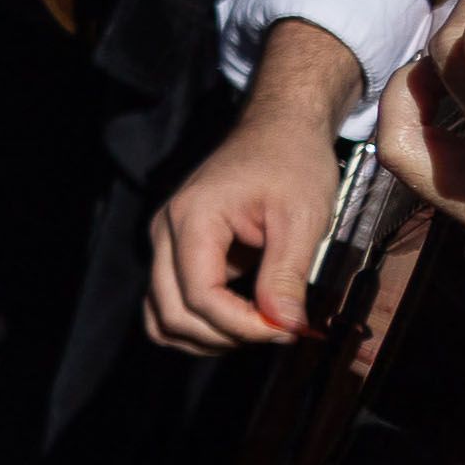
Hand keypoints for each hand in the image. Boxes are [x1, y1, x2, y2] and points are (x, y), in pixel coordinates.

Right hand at [149, 26, 368, 350]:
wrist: (278, 128)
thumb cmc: (290, 161)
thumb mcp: (302, 217)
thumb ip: (287, 274)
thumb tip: (285, 325)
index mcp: (192, 218)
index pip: (200, 296)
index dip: (243, 325)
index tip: (287, 329)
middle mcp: (166, 231)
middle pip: (172, 313)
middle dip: (226, 335)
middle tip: (276, 329)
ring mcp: (165, 241)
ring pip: (163, 316)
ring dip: (207, 336)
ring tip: (256, 326)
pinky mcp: (176, 249)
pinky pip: (171, 302)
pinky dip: (199, 323)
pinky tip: (239, 318)